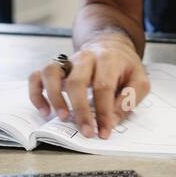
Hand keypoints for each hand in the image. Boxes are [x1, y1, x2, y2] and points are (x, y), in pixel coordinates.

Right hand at [28, 39, 150, 139]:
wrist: (109, 44)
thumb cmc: (124, 66)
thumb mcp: (139, 79)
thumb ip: (130, 98)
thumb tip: (112, 119)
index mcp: (108, 59)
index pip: (104, 86)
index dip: (103, 112)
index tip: (104, 132)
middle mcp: (84, 57)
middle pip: (76, 81)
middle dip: (81, 110)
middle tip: (86, 132)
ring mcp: (67, 61)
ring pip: (51, 73)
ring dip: (54, 97)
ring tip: (62, 118)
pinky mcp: (55, 67)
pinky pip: (36, 76)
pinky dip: (36, 94)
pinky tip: (44, 111)